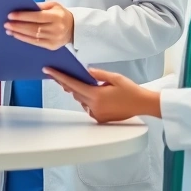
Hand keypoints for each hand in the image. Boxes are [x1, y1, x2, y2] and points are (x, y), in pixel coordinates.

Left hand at [6, 1, 73, 49]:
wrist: (74, 28)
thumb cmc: (61, 14)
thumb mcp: (54, 5)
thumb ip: (40, 6)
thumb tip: (24, 7)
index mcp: (57, 17)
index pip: (37, 17)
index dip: (23, 16)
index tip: (11, 15)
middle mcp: (56, 29)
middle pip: (33, 28)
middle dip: (18, 26)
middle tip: (6, 23)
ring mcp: (54, 39)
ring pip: (33, 36)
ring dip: (19, 33)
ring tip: (8, 30)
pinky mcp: (51, 46)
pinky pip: (35, 43)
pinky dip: (24, 39)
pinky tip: (16, 35)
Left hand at [45, 67, 161, 122]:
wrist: (143, 104)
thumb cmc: (131, 90)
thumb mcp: (114, 77)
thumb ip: (97, 74)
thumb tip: (85, 70)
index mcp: (96, 95)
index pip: (73, 84)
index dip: (59, 77)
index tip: (48, 71)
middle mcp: (94, 106)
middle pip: (74, 92)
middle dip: (65, 83)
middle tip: (55, 73)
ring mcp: (96, 114)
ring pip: (80, 100)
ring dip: (77, 91)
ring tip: (72, 81)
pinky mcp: (100, 119)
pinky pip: (87, 107)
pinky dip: (86, 100)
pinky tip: (89, 93)